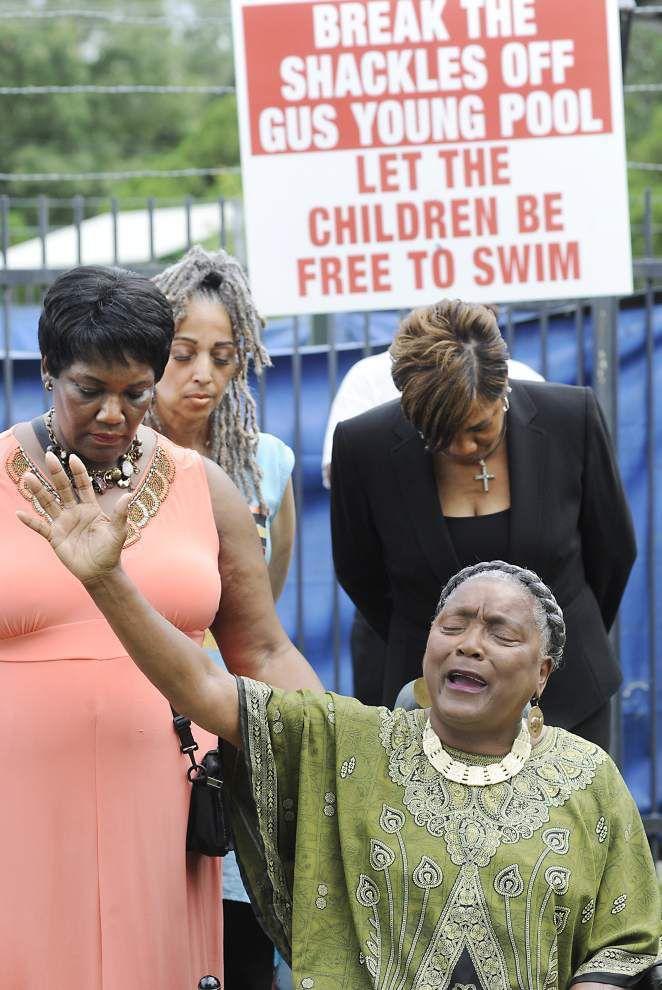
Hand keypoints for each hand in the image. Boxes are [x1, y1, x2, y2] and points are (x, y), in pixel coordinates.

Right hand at [16, 451, 130, 585]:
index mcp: (90, 508)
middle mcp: (74, 512)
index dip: (78, 472)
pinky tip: (20, 513)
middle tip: (49, 457)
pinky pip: (40, 527)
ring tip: (28, 477)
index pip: (83, 485)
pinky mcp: (55, 537)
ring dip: (38, 491)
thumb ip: (120, 514)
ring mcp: (63, 523)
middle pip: (63, 489)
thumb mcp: (118, 531)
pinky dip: (30, 521)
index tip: (72, 458)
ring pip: (48, 503)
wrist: (100, 572)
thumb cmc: (111, 550)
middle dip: (56, 473)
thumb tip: (128, 496)